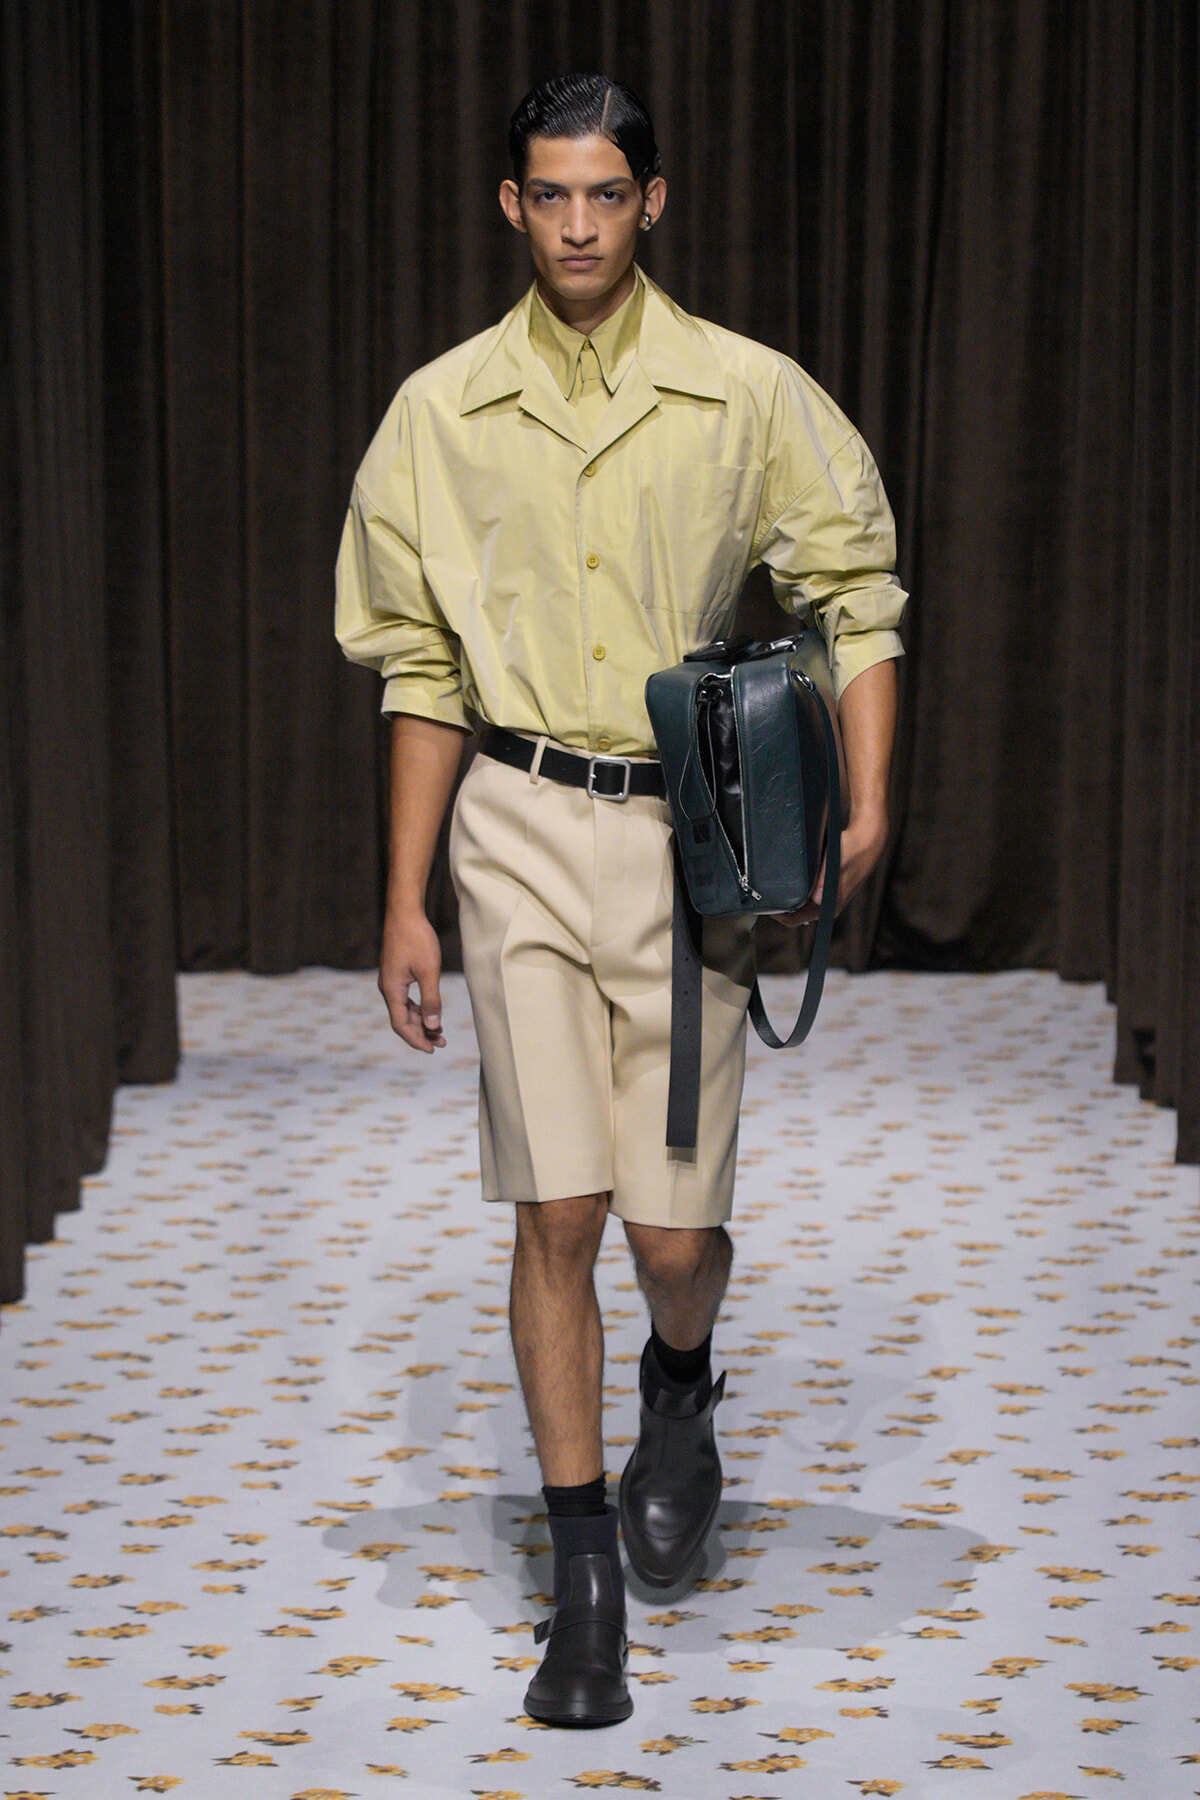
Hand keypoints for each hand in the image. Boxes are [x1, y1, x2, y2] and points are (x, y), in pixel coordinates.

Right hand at [379, 909, 446, 1050]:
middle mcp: (388, 988)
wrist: (405, 912)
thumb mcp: (429, 971)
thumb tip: (433, 1025)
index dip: (416, 1039)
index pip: (400, 1024)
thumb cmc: (417, 939)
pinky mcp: (396, 973)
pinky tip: (431, 1011)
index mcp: (392, 990)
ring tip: (440, 1031)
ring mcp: (391, 980)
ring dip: (421, 1021)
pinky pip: (405, 998)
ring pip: (404, 1009)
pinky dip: (418, 1008)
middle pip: (402, 1019)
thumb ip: (431, 999)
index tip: (432, 1049)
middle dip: (421, 1033)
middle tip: (442, 1042)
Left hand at [771, 813, 888, 927]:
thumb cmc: (853, 850)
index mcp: (829, 906)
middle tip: (763, 890)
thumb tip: (816, 897)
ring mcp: (826, 897)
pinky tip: (787, 878)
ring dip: (786, 896)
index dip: (777, 914)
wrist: (869, 840)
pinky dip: (794, 888)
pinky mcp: (825, 887)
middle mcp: (826, 905)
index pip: (795, 920)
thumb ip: (824, 880)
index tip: (764, 902)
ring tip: (771, 884)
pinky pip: (804, 892)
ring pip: (798, 903)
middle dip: (778, 905)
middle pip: (794, 913)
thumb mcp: (836, 862)